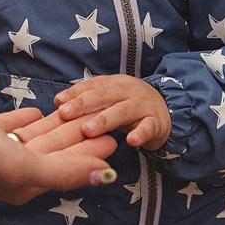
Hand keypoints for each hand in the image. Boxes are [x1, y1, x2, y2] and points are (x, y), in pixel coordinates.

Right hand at [0, 103, 117, 204]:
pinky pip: (8, 127)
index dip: (90, 153)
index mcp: (24, 183)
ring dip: (55, 127)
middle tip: (102, 123)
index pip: (67, 167)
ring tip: (75, 113)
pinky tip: (34, 111)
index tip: (113, 139)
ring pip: (33, 139)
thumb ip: (65, 171)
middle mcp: (10, 171)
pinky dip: (25, 120)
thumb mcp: (23, 164)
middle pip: (53, 152)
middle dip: (78, 138)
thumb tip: (107, 177)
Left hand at [54, 74, 171, 150]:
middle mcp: (128, 91)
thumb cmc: (128, 105)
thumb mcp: (109, 99)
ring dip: (105, 120)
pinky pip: (148, 127)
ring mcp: (143, 106)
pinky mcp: (156, 122)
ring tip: (89, 130)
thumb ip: (87, 100)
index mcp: (114, 83)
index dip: (75, 94)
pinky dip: (140, 134)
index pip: (92, 86)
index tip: (58, 102)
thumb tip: (58, 102)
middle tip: (65, 114)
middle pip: (104, 95)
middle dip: (83, 104)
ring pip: (123, 111)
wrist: (167, 110)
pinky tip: (131, 141)